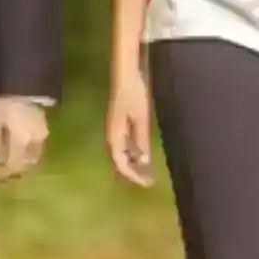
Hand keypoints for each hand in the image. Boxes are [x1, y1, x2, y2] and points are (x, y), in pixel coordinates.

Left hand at [0, 97, 48, 181]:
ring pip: (33, 157)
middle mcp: (35, 142)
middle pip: (26, 164)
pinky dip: (28, 151)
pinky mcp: (45, 129)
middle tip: (2, 169)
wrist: (23, 83)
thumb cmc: (5, 103)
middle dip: (14, 170)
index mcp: (21, 141)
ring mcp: (43, 136)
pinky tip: (19, 146)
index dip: (4, 173)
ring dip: (23, 161)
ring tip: (10, 158)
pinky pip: (37, 147)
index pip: (14, 166)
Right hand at [105, 66, 153, 186]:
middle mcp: (111, 136)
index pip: (121, 163)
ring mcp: (112, 130)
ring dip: (132, 164)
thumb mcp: (141, 119)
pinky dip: (131, 154)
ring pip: (120, 154)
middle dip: (132, 173)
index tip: (146, 183)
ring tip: (146, 171)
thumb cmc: (134, 95)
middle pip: (118, 161)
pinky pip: (122, 145)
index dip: (133, 175)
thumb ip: (141, 140)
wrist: (125, 75)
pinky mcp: (117, 124)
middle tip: (148, 181)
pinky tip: (141, 154)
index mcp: (114, 136)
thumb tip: (143, 161)